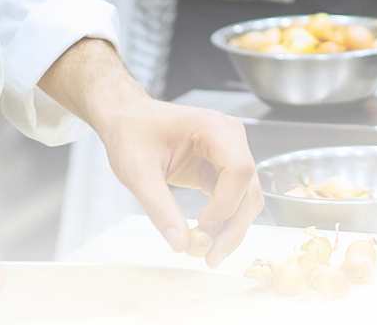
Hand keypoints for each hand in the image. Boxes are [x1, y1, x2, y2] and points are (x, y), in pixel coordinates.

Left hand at [37, 39, 262, 266]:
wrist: (127, 120)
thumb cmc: (132, 133)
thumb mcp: (138, 172)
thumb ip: (160, 208)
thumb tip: (180, 243)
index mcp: (212, 128)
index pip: (238, 168)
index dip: (227, 202)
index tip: (203, 225)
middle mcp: (229, 137)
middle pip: (249, 187)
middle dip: (234, 226)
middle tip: (212, 256)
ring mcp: (229, 152)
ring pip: (247, 197)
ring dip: (232, 228)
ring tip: (208, 252)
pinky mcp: (222, 168)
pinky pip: (234, 198)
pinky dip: (225, 221)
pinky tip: (208, 238)